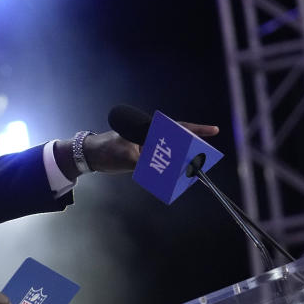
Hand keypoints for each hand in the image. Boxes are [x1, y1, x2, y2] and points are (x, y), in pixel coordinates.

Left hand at [84, 121, 219, 173]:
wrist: (89, 156)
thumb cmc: (107, 151)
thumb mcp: (130, 159)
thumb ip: (151, 164)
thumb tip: (170, 169)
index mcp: (148, 129)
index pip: (177, 127)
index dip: (196, 129)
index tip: (213, 131)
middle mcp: (149, 135)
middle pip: (177, 141)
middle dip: (191, 150)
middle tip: (203, 160)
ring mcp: (146, 145)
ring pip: (169, 153)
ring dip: (179, 162)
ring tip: (190, 170)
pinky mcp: (143, 156)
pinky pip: (160, 162)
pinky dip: (167, 169)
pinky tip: (174, 177)